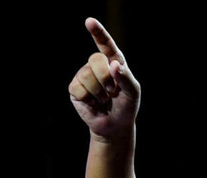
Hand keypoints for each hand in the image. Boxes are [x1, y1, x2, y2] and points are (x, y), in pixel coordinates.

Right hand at [68, 17, 139, 140]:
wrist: (115, 125)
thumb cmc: (126, 106)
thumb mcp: (132, 92)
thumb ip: (126, 77)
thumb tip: (114, 64)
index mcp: (114, 62)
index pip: (106, 45)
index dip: (98, 33)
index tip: (89, 22)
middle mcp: (97, 66)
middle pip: (95, 60)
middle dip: (106, 78)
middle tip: (112, 92)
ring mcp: (84, 75)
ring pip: (86, 75)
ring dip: (98, 92)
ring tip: (104, 99)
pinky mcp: (74, 88)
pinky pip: (78, 88)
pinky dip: (89, 98)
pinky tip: (93, 103)